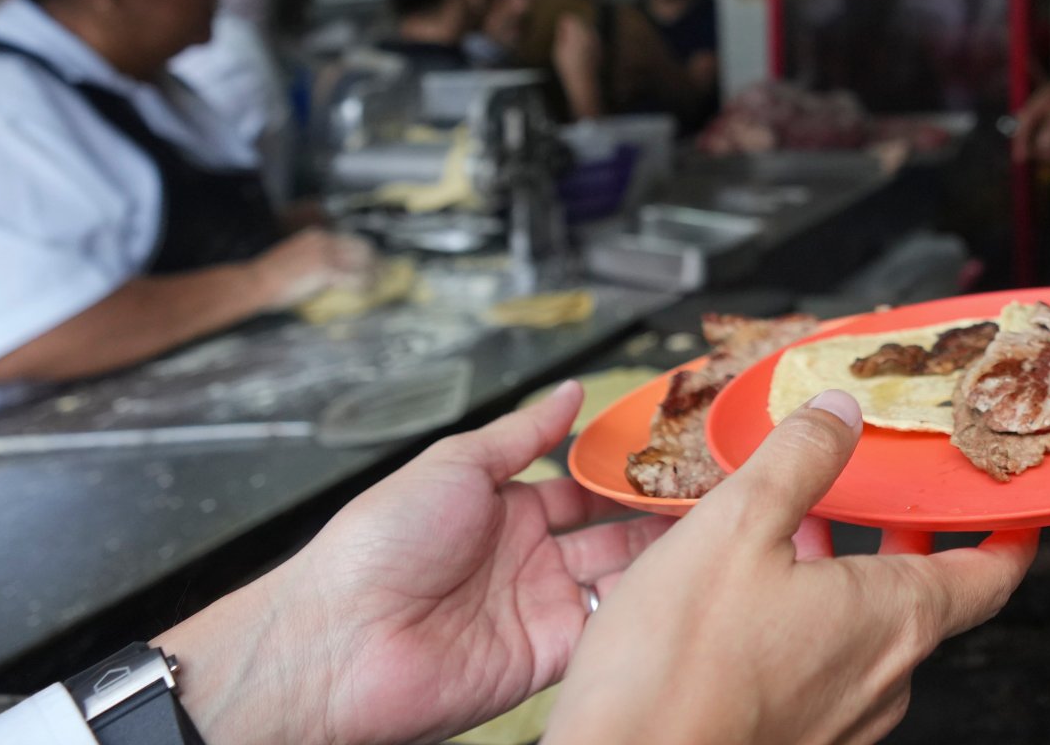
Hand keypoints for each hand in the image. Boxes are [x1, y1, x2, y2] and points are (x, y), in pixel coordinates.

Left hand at [157, 381, 668, 744]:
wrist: (338, 642)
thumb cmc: (375, 546)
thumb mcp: (454, 464)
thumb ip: (522, 432)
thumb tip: (571, 391)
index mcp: (502, 508)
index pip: (582, 488)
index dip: (626, 476)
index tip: (676, 460)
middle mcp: (524, 558)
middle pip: (610, 534)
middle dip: (657, 517)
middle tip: (711, 497)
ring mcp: (536, 608)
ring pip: (616, 580)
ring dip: (657, 560)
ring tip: (708, 533)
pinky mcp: (544, 657)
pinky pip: (603, 631)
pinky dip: (636, 610)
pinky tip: (670, 583)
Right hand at [250, 228, 372, 309]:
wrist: (254, 281)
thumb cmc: (270, 275)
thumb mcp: (295, 257)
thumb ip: (315, 258)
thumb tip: (333, 271)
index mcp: (317, 235)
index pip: (350, 239)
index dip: (365, 251)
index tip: (374, 260)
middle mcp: (324, 240)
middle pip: (362, 247)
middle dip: (375, 260)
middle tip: (385, 272)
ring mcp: (325, 255)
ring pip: (362, 262)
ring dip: (374, 273)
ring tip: (380, 283)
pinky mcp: (325, 271)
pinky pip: (354, 278)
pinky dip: (364, 285)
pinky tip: (368, 292)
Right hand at [545, 391, 1037, 744]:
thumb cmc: (678, 667)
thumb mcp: (736, 525)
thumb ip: (799, 459)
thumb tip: (840, 412)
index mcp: (896, 617)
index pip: (990, 575)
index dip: (1008, 535)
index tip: (1012, 508)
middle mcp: (885, 678)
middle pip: (926, 600)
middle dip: (904, 542)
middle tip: (884, 498)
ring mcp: (843, 720)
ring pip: (869, 636)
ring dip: (846, 580)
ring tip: (793, 535)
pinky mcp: (797, 741)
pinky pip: (825, 672)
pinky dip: (810, 625)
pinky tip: (754, 602)